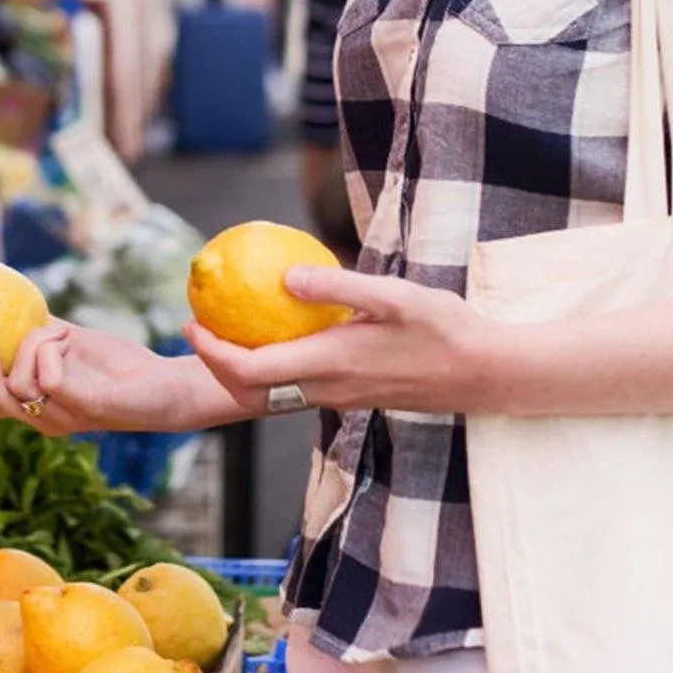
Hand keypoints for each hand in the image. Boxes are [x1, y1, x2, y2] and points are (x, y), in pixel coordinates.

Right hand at [0, 316, 195, 437]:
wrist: (164, 385)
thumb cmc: (115, 365)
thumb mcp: (68, 344)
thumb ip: (37, 335)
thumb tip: (6, 305)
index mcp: (27, 406)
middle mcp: (37, 419)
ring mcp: (60, 419)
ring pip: (18, 382)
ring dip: (33, 344)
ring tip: (54, 328)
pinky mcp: (85, 410)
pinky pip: (51, 379)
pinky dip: (53, 350)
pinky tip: (69, 338)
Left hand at [182, 267, 496, 415]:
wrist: (480, 374)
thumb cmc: (442, 328)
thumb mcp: (394, 295)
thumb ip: (339, 285)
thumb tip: (286, 276)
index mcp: (331, 364)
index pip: (252, 371)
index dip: (213, 353)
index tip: (191, 324)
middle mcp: (328, 389)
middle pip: (251, 392)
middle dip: (215, 365)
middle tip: (197, 326)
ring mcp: (340, 397)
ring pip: (273, 396)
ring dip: (240, 370)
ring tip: (227, 329)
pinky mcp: (352, 395)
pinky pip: (296, 388)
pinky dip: (271, 368)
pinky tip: (278, 333)